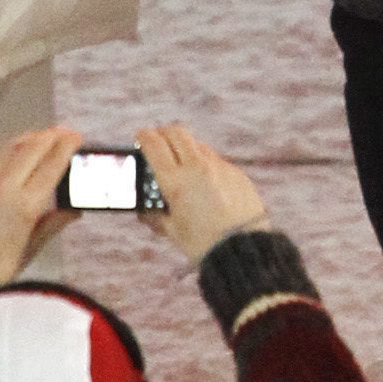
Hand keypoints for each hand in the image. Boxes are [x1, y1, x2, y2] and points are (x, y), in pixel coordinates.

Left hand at [0, 127, 83, 284]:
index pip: (51, 165)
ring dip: (31, 138)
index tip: (77, 138)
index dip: (66, 147)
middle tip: (66, 132)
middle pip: (32, 149)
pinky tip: (17, 148)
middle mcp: (5, 187)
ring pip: (11, 148)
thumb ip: (54, 222)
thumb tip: (74, 209)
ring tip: (44, 135)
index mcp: (26, 204)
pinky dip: (10, 148)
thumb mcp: (32, 246)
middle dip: (52, 136)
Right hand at [137, 125, 268, 265]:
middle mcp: (197, 168)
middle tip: (158, 141)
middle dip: (163, 133)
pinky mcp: (236, 172)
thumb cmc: (203, 243)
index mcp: (176, 182)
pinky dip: (205, 164)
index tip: (140, 136)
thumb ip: (154, 215)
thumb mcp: (171, 230)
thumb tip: (143, 209)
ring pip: (197, 145)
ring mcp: (219, 167)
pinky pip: (216, 160)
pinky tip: (204, 182)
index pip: (154, 144)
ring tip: (181, 165)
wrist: (242, 249)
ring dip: (185, 148)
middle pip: (176, 133)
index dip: (143, 136)